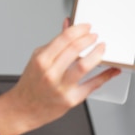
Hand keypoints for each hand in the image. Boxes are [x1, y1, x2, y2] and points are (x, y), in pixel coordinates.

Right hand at [0, 20, 119, 134]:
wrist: (24, 108)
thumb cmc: (31, 84)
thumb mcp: (38, 59)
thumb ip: (55, 44)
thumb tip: (68, 26)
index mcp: (42, 60)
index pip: (64, 38)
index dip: (79, 29)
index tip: (87, 27)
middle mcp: (51, 73)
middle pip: (74, 49)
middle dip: (89, 39)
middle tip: (95, 36)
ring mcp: (61, 87)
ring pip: (84, 66)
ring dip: (97, 54)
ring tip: (102, 48)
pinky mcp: (71, 99)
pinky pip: (92, 85)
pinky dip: (105, 76)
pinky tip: (111, 70)